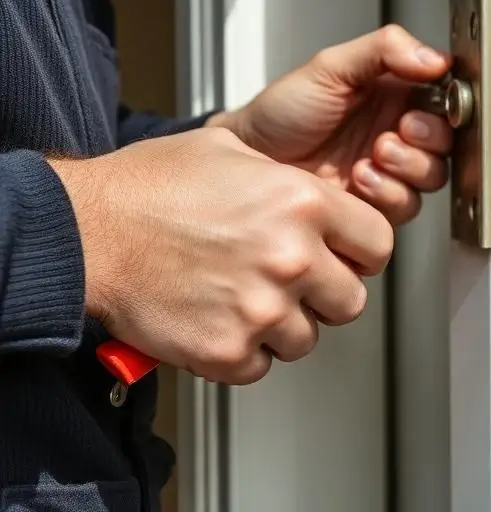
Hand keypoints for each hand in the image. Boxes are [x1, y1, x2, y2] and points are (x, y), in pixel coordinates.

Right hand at [50, 128, 392, 384]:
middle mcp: (291, 258)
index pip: (378, 243)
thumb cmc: (149, 190)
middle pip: (351, 299)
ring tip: (246, 300)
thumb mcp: (229, 151)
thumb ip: (285, 175)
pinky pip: (261, 365)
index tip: (348, 257)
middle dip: (326, 295)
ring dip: (283, 326)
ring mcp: (262, 309)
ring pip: (307, 338)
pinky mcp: (228, 350)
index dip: (362, 252)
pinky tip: (221, 320)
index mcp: (301, 203)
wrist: (87, 232)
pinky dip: (244, 351)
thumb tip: (311, 196)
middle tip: (293, 284)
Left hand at [210, 25, 452, 224]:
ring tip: (374, 155)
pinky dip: (388, 192)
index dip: (445, 107)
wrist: (251, 157)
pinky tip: (360, 178)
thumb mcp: (330, 67)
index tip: (423, 107)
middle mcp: (397, 133)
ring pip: (431, 177)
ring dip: (408, 168)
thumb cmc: (283, 111)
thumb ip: (384, 51)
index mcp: (394, 95)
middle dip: (427, 140)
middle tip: (398, 132)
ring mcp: (388, 172)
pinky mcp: (375, 205)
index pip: (444, 101)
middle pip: (445, 144)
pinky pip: (405, 205)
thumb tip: (434, 59)